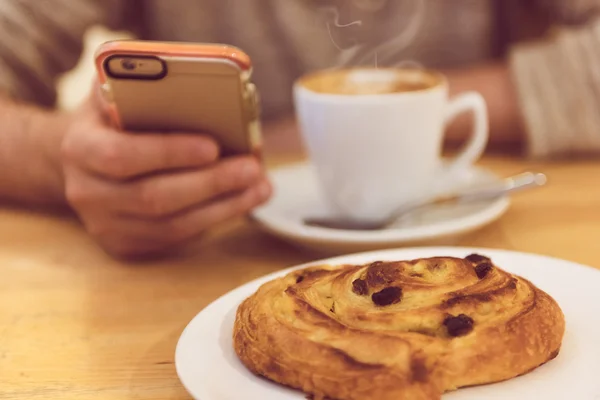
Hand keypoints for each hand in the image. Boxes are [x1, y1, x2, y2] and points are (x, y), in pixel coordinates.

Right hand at [60, 96, 270, 257]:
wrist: (83, 161)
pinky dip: (213, 221)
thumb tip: (182, 74)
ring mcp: (105, 226)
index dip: (169, 153)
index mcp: (80, 149)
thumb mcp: (113, 93)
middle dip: (211, 184)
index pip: (122, 156)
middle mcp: (87, 193)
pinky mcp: (126, 245)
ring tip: (260, 187)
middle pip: (154, 198)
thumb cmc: (111, 120)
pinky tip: (240, 202)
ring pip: (172, 227)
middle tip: (253, 168)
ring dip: (223, 208)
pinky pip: (176, 241)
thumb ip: (136, 84)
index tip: (213, 146)